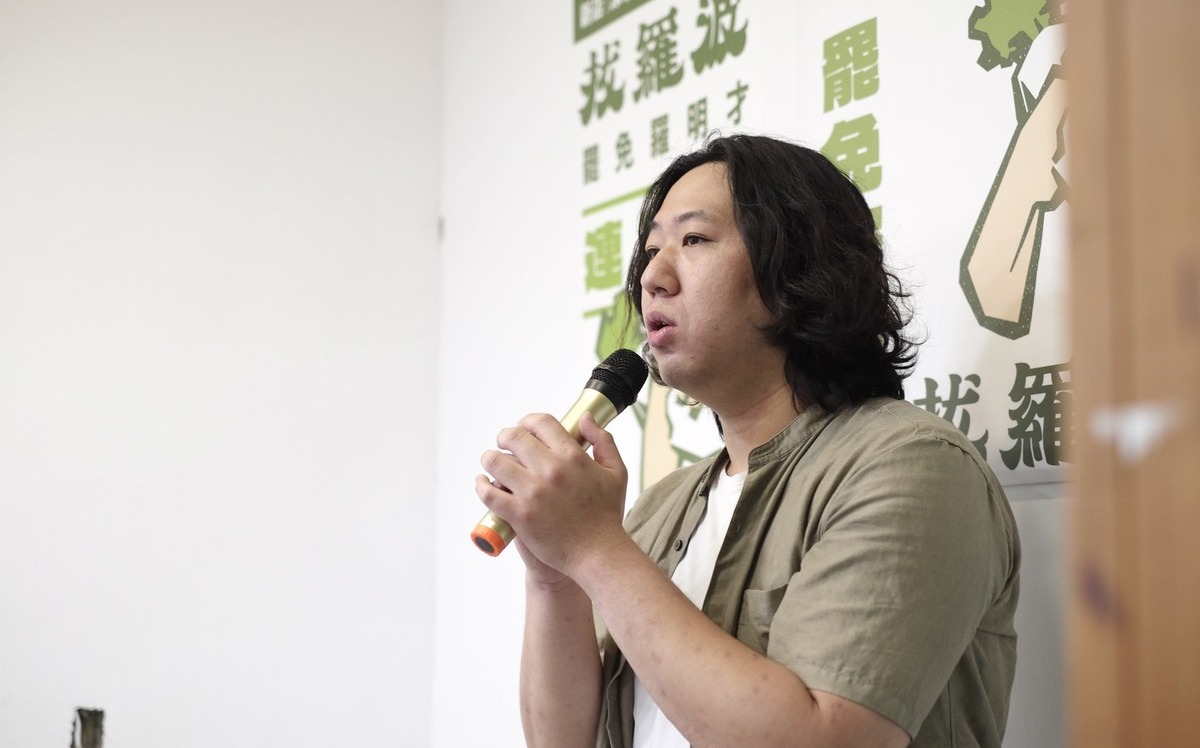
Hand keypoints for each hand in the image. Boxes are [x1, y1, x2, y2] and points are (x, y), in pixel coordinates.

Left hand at [475, 412, 628, 577]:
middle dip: (505, 436)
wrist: (598, 553)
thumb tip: (585, 418)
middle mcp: (551, 470)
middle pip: (514, 438)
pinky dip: (481, 486)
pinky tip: (483, 483)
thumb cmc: (607, 515)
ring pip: (495, 462)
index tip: (524, 428)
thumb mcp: (616, 473)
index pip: (541, 423)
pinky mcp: (520, 515)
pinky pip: (489, 494)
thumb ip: (603, 441)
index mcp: (573, 457)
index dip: (528, 421)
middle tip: (504, 443)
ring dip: (490, 458)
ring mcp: (533, 493)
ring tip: (491, 462)